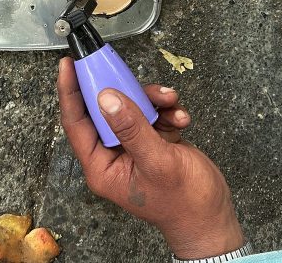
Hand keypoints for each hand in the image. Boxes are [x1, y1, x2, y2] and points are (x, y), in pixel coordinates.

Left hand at [57, 58, 244, 258]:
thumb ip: (132, 128)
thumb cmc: (184, 202)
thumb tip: (107, 98)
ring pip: (132, 107)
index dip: (70, 92)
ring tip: (170, 100)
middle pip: (105, 109)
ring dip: (152, 99)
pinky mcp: (152, 139)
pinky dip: (167, 110)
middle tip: (127, 73)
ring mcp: (133, 146)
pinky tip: (180, 118)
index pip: (76, 123)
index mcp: (102, 166)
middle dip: (124, 90)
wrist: (213, 216)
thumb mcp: (157, 162)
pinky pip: (152, 113)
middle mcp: (113, 154)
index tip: (68, 65)